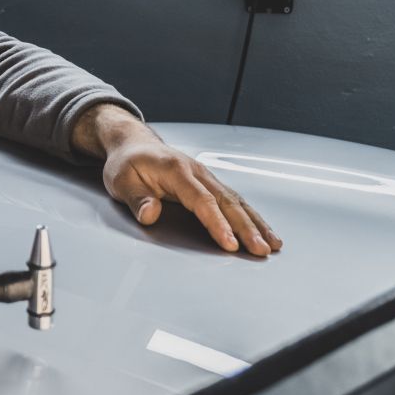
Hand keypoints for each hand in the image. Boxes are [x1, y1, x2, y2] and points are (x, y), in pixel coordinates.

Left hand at [71, 104, 281, 255]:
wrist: (133, 144)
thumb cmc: (126, 164)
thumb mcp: (121, 182)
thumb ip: (138, 199)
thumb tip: (151, 214)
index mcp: (177, 170)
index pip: (202, 200)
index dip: (217, 223)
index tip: (229, 243)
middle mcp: (197, 172)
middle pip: (227, 202)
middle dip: (246, 228)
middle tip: (260, 250)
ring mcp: (206, 177)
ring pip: (236, 201)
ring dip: (256, 224)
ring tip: (272, 245)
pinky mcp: (209, 184)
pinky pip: (234, 201)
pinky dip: (250, 217)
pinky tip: (263, 231)